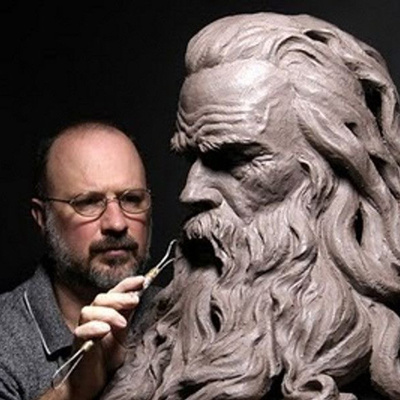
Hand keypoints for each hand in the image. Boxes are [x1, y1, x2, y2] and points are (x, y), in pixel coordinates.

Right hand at [64, 276, 144, 398]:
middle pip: (101, 298)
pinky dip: (93, 328)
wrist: (91, 383)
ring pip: (89, 311)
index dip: (127, 284)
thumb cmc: (106, 358)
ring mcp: (83, 330)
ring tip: (122, 323)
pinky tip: (105, 330)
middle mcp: (92, 319)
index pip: (114, 293)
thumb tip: (136, 296)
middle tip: (135, 301)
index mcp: (105, 314)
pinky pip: (81, 331)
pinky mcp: (77, 345)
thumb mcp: (122, 335)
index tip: (142, 280)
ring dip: (108, 313)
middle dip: (119, 297)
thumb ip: (126, 316)